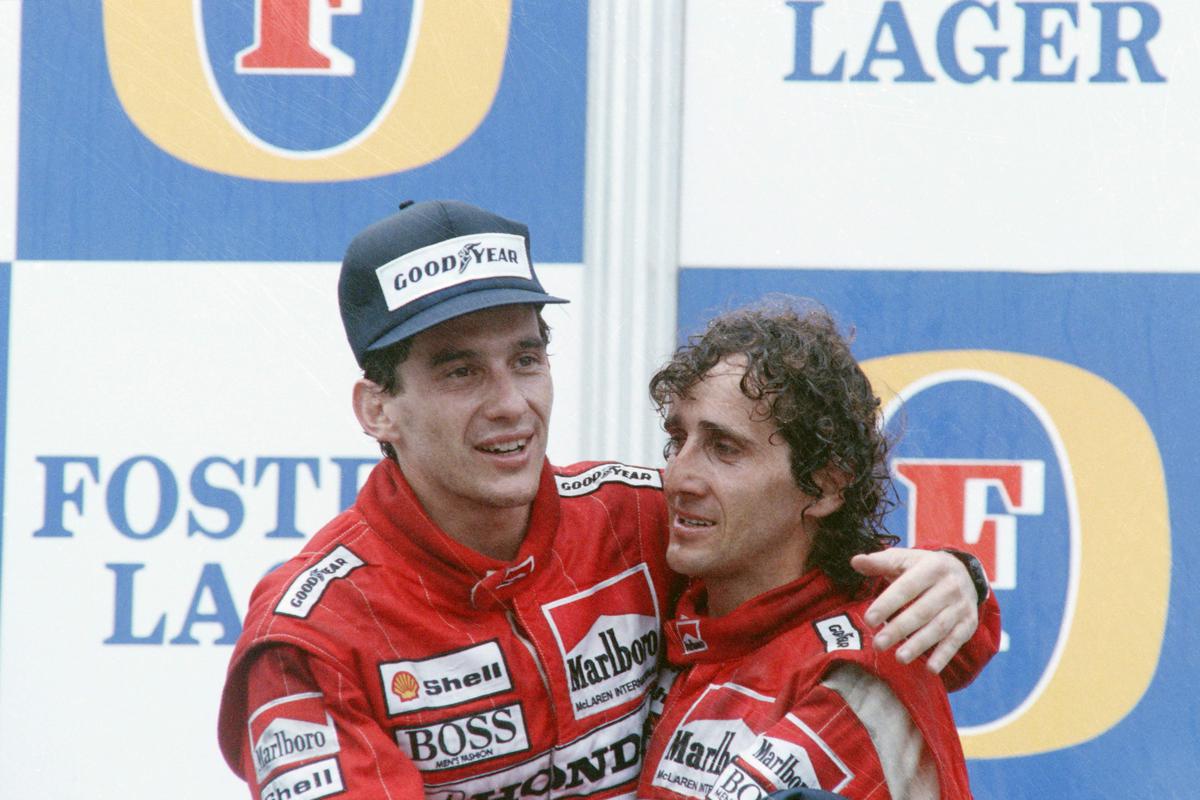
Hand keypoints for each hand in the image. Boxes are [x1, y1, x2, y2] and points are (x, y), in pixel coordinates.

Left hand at [851, 548, 977, 673]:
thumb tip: (855, 561)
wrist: (965, 573)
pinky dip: (944, 655)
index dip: (887, 604)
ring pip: (939, 628)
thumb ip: (880, 562)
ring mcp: (961, 606)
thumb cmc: (923, 568)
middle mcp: (950, 587)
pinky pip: (956, 641)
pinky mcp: (968, 623)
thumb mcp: (905, 560)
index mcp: (932, 567)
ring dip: (919, 645)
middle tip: (878, 644)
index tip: (868, 620)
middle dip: (899, 629)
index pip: (906, 588)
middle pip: (922, 611)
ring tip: (899, 658)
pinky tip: (930, 668)